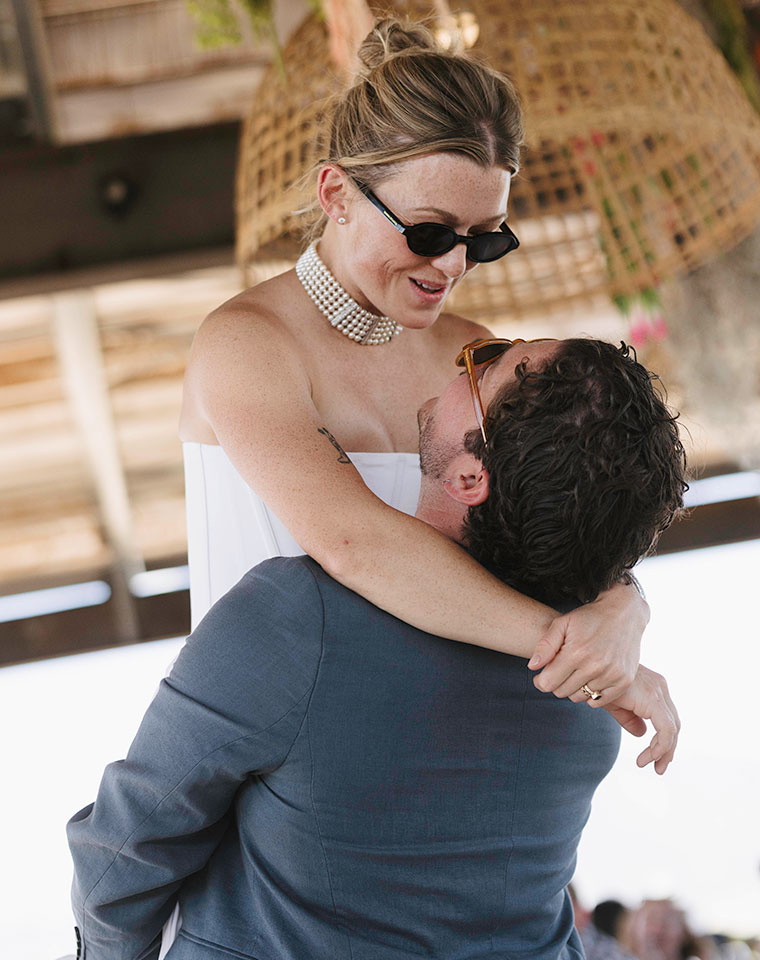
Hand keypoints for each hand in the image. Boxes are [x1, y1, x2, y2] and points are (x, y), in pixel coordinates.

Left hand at [527, 580, 648, 703]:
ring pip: (579, 697)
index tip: (541, 675)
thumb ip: (545, 645)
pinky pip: (599, 701)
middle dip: (556, 683)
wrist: (624, 613)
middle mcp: (595, 666)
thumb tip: (532, 667)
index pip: (548, 683)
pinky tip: (590, 679)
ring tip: (576, 672)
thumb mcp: (562, 623)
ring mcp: (611, 675)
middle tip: (560, 670)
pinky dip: (591, 694)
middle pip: (562, 692)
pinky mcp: (624, 680)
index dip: (540, 681)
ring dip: (574, 688)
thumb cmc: (589, 618)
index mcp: (576, 652)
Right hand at [602, 664, 679, 773]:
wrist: (585, 671)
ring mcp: (658, 691)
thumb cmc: (596, 683)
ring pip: (673, 729)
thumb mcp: (615, 704)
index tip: (654, 759)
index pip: (667, 718)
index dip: (664, 741)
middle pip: (674, 724)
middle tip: (658, 768)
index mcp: (653, 687)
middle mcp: (660, 687)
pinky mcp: (653, 699)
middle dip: (667, 749)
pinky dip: (660, 747)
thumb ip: (630, 718)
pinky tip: (647, 757)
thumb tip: (642, 734)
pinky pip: (666, 729)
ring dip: (663, 751)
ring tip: (651, 766)